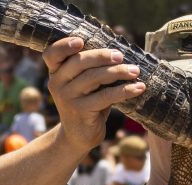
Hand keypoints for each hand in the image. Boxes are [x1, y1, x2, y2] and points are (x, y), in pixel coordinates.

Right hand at [44, 37, 145, 151]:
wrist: (79, 136)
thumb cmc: (86, 104)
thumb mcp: (84, 86)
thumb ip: (91, 69)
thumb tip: (118, 53)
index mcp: (55, 73)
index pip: (52, 53)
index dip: (64, 45)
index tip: (81, 40)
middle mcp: (57, 83)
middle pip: (79, 62)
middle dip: (102, 56)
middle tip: (121, 56)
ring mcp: (67, 97)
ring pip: (94, 78)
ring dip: (118, 72)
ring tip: (135, 71)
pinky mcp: (81, 110)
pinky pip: (106, 96)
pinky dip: (125, 90)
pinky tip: (138, 88)